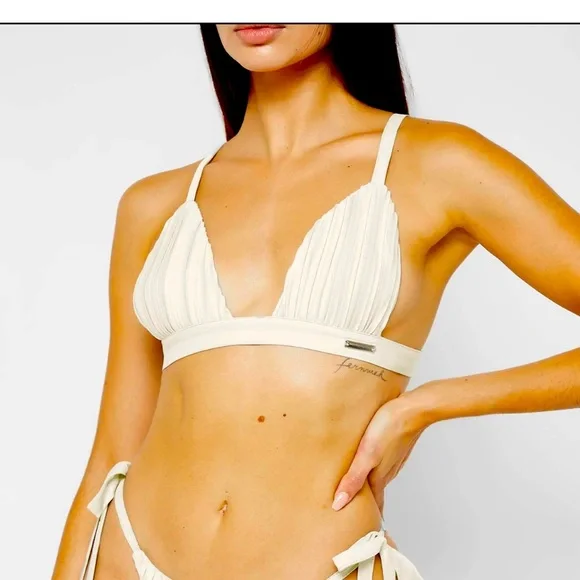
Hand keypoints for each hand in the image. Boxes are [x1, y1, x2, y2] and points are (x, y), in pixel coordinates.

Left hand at [331, 394, 426, 513]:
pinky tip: (367, 464)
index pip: (372, 505)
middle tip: (353, 514)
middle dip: (364, 504)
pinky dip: (373, 470)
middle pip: (374, 493)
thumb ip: (353, 479)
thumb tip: (338, 504)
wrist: (413, 409)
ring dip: (368, 486)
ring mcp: (393, 459)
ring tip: (356, 491)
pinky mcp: (394, 445)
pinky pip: (382, 463)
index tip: (358, 531)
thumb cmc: (389, 428)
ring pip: (378, 478)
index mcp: (379, 477)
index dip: (365, 518)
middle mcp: (387, 471)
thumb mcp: (366, 455)